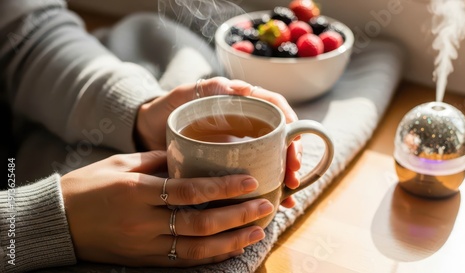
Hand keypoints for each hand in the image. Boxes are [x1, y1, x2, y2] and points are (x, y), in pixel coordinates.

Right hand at [61, 150, 274, 266]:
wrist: (57, 221)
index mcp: (137, 191)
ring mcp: (144, 245)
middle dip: (238, 216)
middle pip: (200, 222)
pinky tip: (232, 248)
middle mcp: (143, 221)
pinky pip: (184, 262)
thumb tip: (194, 158)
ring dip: (232, 240)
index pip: (190, 191)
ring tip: (258, 231)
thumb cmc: (89, 186)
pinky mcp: (144, 260)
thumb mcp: (121, 163)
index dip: (224, 187)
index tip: (250, 181)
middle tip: (265, 206)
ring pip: (197, 248)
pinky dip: (212, 257)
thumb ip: (159, 161)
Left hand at [135, 76, 301, 206]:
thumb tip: (241, 88)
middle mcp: (244, 126)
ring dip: (285, 176)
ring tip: (290, 194)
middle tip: (294, 176)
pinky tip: (276, 203)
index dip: (289, 125)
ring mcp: (239, 148)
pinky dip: (267, 189)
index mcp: (239, 105)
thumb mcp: (182, 95)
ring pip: (271, 160)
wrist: (145, 133)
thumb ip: (207, 88)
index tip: (293, 143)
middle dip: (291, 156)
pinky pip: (253, 177)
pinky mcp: (229, 167)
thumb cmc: (165, 109)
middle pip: (279, 139)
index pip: (275, 109)